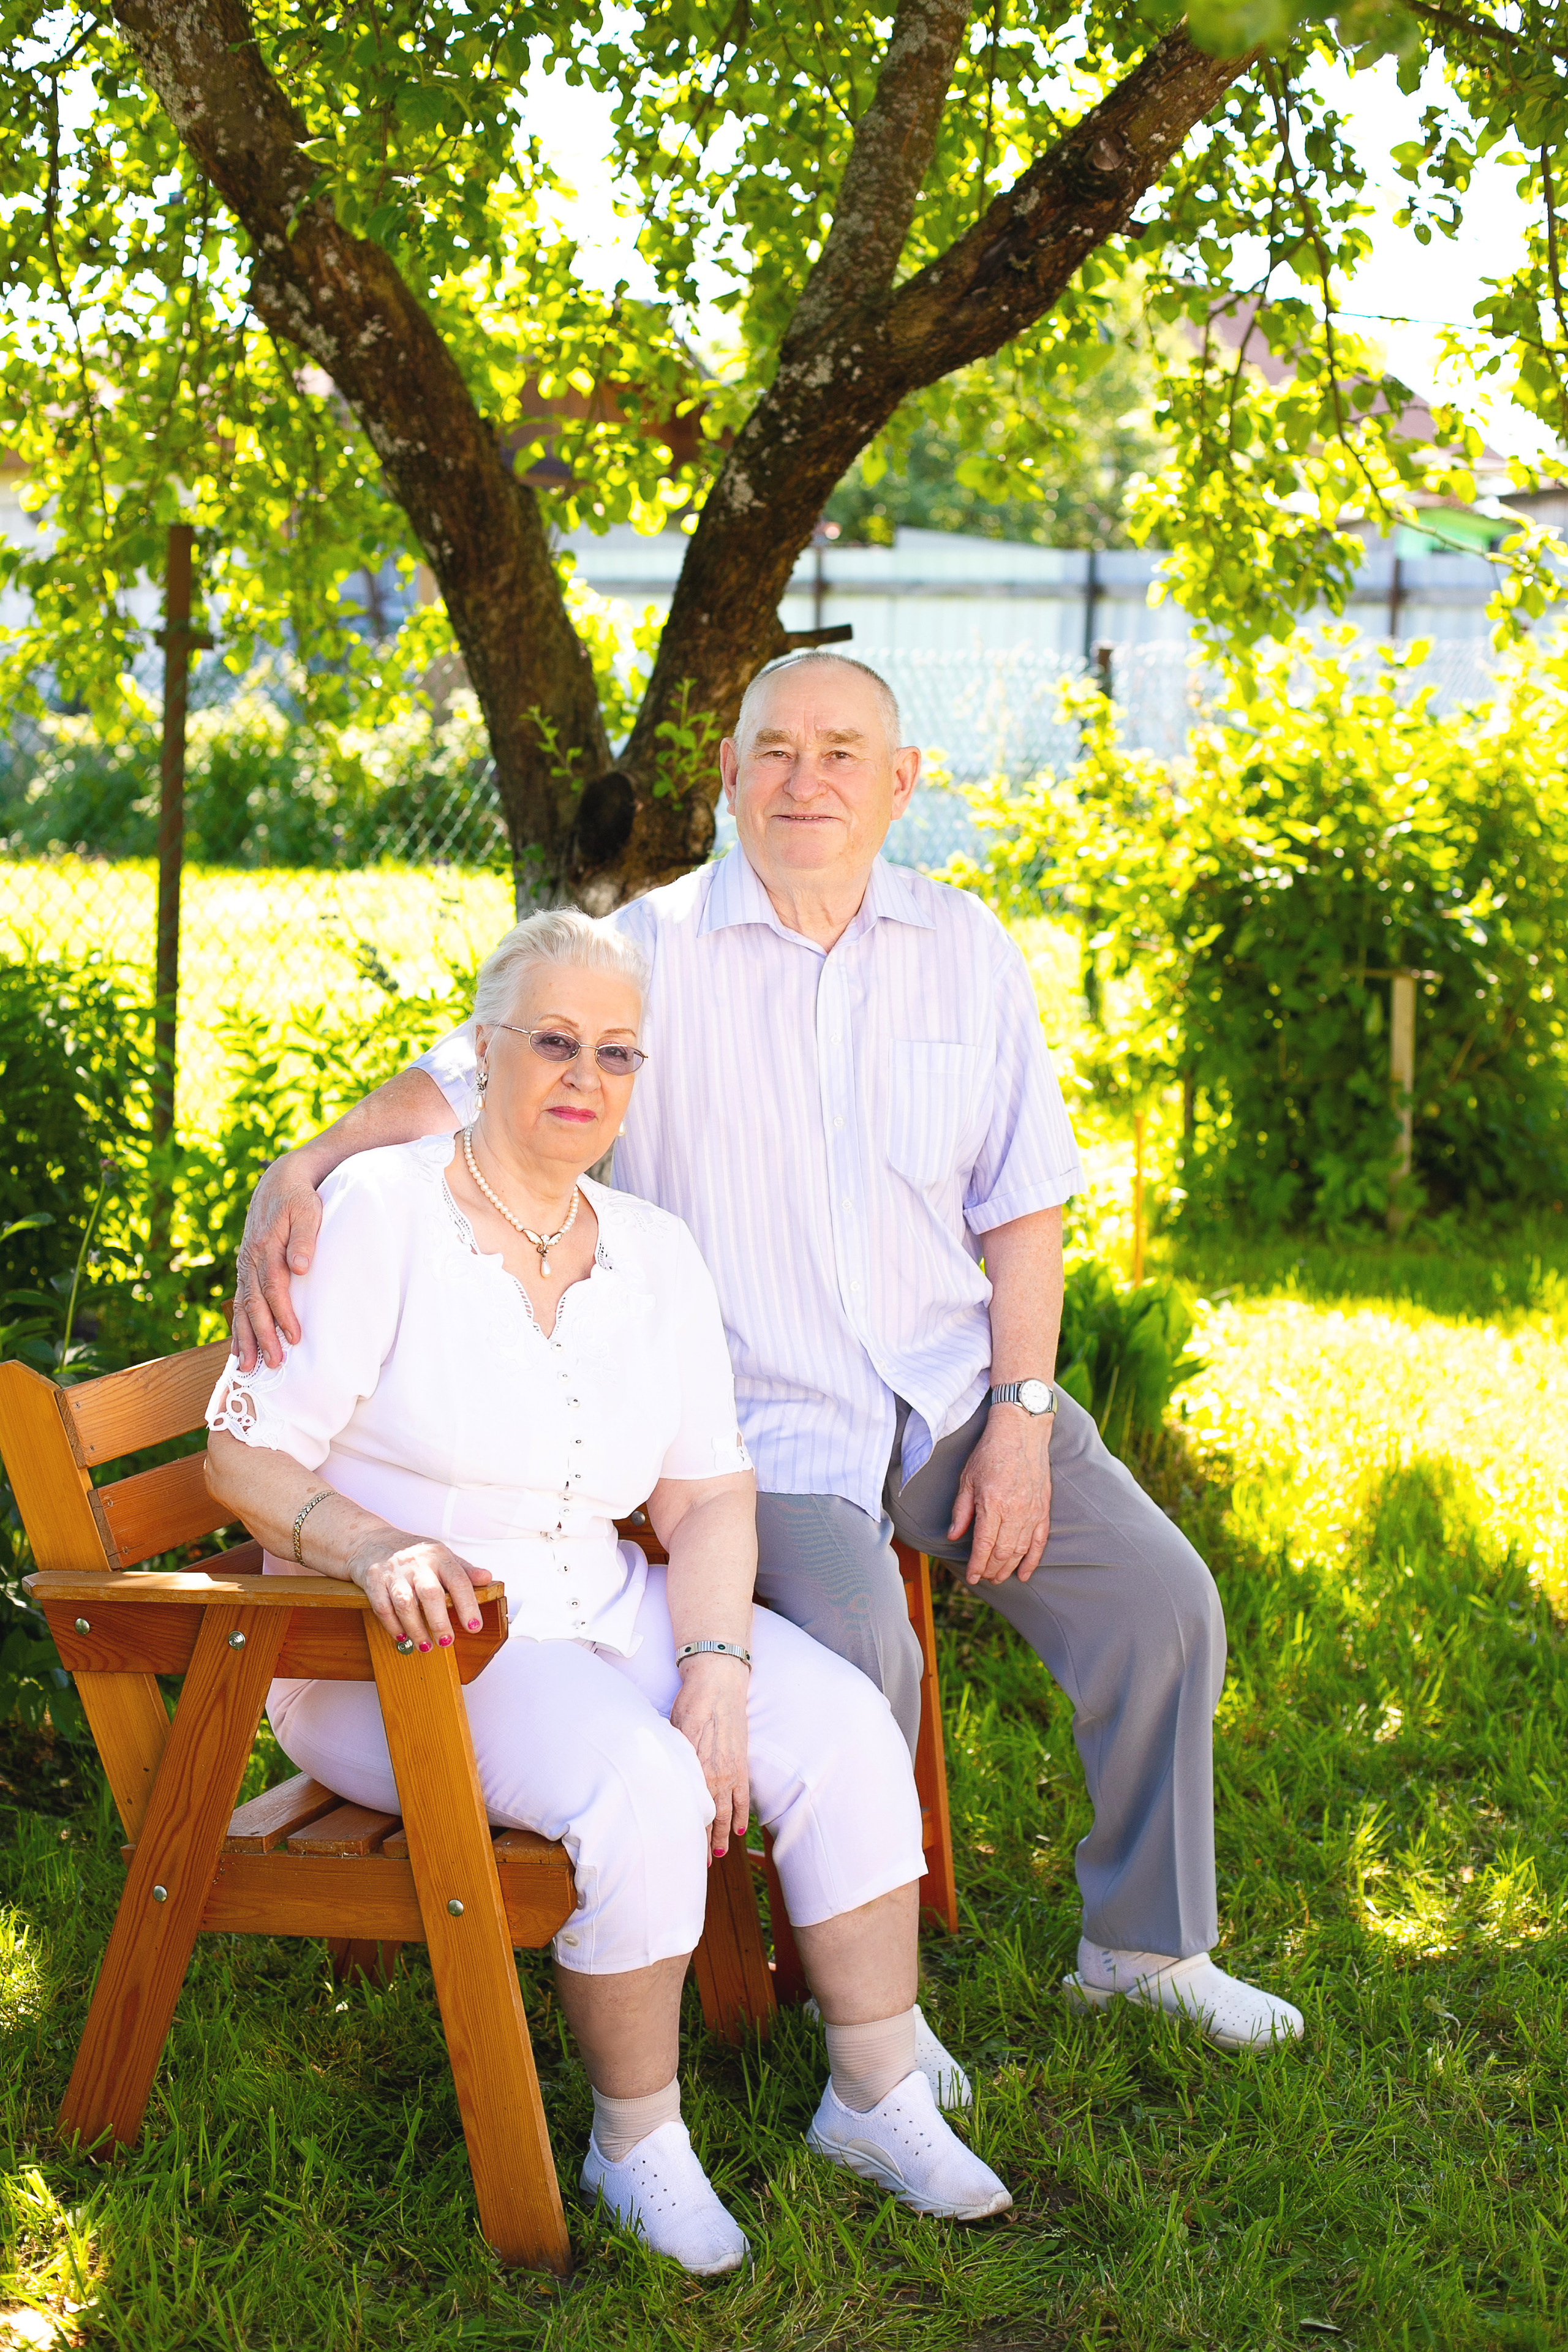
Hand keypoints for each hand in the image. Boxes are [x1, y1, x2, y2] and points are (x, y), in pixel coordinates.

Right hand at [233, 1149, 326, 1371]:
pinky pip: (239, 1302)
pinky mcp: (246, 1268)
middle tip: (274, 1364)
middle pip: (254, 1304)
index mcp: (266, 1247)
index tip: (295, 1338)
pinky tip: (238, 1349)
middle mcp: (250, 1259)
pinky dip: (238, 1326)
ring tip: (249, 1367)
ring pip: (242, 1307)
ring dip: (246, 1338)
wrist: (280, 1180)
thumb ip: (304, 1238)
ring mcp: (245, 1265)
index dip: (283, 1315)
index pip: (274, 1289)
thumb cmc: (299, 1197)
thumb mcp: (307, 1211)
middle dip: (263, 1336)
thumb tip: (300, 1267)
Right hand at [343, 1532, 483, 1650]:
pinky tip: (402, 1637)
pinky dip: (393, 1626)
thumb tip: (487, 1578)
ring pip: (405, 1603)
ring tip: (425, 1645)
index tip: (474, 1627)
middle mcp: (417, 1563)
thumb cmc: (412, 1553)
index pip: (458, 1580)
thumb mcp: (441, 1555)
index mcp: (438, 1556)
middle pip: (430, 1593)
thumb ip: (463, 1570)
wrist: (371, 1540)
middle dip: (440, 1621)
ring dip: (416, 1628)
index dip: (468, 1605)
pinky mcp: (373, 1581)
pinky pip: (383, 1607)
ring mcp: (394, 1572)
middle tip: (447, 1642)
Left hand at [670, 1656, 750, 1861]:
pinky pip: (744, 1794)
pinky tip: (739, 1829)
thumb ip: (674, 1757)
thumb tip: (666, 1782)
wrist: (720, 1680)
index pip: (693, 1808)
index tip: (681, 1852)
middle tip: (700, 1865)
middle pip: (710, 1815)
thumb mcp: (675, 1728)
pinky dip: (742, 1812)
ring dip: (722, 1833)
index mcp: (699, 1767)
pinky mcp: (741, 1761)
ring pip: (728, 1810)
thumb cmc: (692, 1701)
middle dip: (705, 1841)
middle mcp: (718, 1773)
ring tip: (719, 1854)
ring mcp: (732, 1769)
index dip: (688, 1832)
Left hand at [948, 1406, 1052, 1585]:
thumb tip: (953, 1536)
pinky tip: (1025, 1574)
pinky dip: (1032, 1561)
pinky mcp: (1043, 1509)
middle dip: (991, 1570)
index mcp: (992, 1504)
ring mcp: (1031, 1512)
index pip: (984, 1546)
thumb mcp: (967, 1479)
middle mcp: (1014, 1512)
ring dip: (1008, 1569)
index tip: (971, 1578)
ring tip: (998, 1578)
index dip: (976, 1566)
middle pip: (1003, 1553)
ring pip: (1020, 1551)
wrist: (1022, 1431)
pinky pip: (1040, 1542)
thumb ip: (961, 1511)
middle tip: (982, 1578)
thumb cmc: (990, 1452)